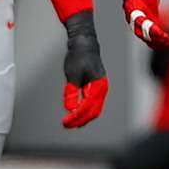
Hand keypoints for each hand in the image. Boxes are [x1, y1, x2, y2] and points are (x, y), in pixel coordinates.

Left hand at [61, 10, 108, 128]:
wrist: (84, 44)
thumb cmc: (79, 57)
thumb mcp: (72, 75)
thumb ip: (72, 93)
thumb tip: (71, 109)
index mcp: (99, 86)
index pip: (88, 107)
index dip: (77, 116)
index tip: (66, 121)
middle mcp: (102, 89)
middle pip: (93, 112)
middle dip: (80, 120)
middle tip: (67, 125)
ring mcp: (100, 89)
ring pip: (94, 109)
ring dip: (83, 117)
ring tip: (70, 122)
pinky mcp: (95, 87)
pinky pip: (92, 103)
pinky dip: (84, 110)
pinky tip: (75, 113)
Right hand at [122, 0, 168, 48]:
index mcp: (132, 9)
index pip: (138, 22)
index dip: (148, 28)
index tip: (159, 32)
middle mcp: (134, 18)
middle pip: (142, 33)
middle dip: (154, 38)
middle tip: (167, 39)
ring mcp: (141, 23)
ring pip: (147, 37)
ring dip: (158, 42)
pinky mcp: (149, 24)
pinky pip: (152, 36)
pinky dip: (160, 40)